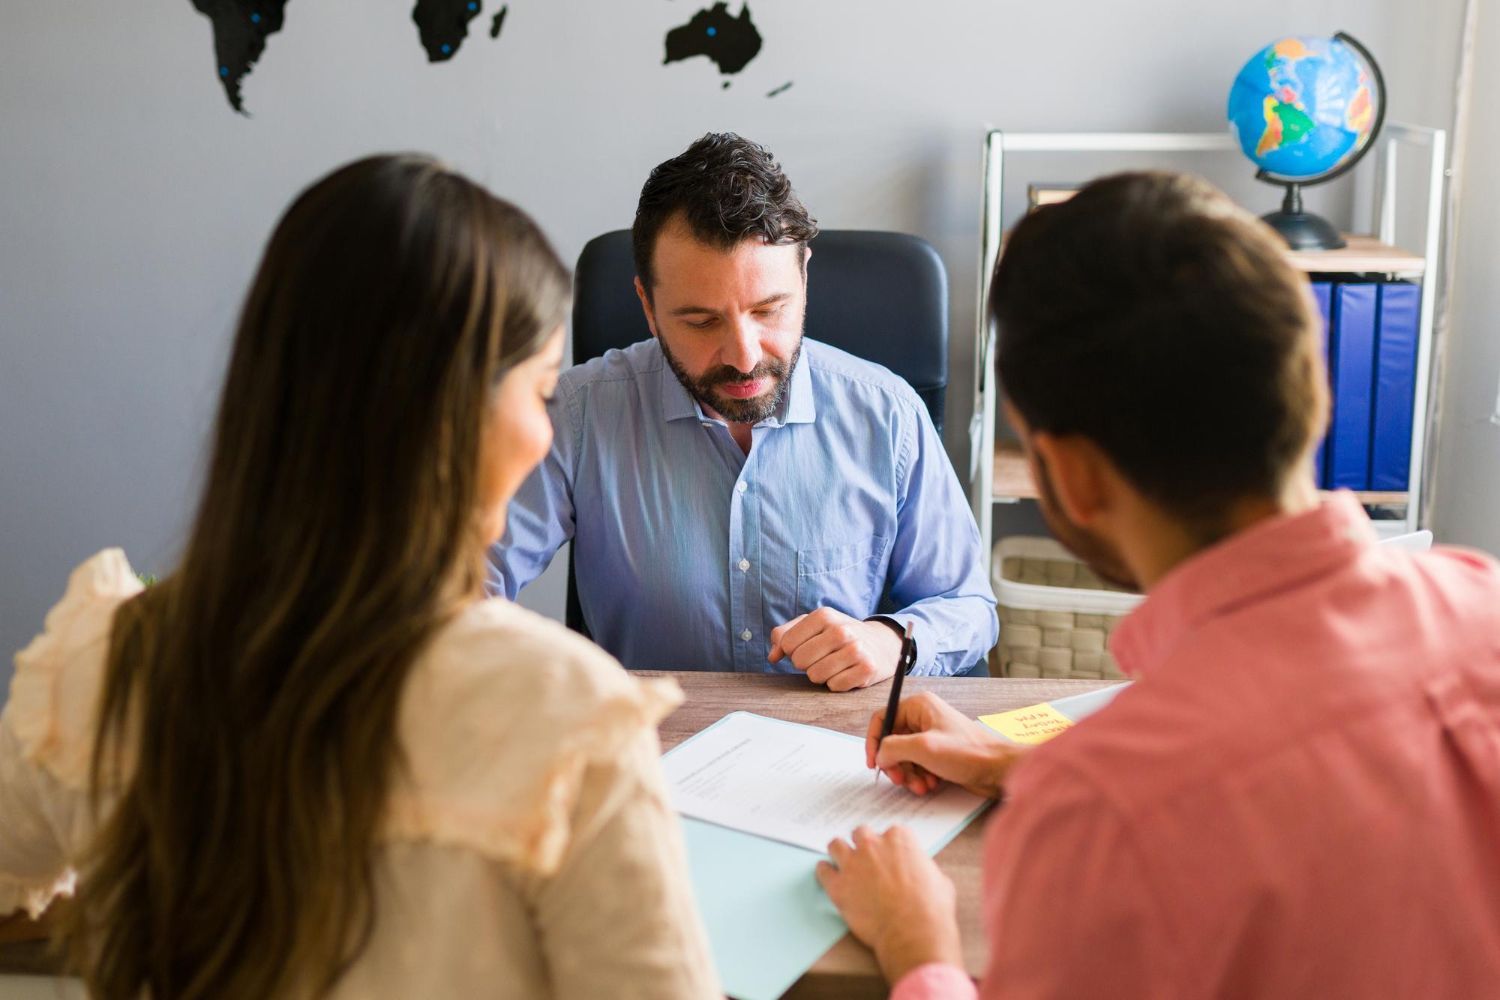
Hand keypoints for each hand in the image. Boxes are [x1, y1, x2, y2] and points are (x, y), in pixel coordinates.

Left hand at [768, 608, 902, 691]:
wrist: (881, 643)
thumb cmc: (838, 634)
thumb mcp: (812, 625)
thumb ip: (785, 635)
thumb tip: (773, 656)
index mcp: (824, 615)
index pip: (788, 644)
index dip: (792, 651)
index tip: (806, 647)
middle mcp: (841, 630)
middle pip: (800, 661)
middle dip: (806, 664)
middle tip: (821, 657)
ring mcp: (856, 649)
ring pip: (816, 676)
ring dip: (821, 675)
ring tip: (834, 665)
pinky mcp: (867, 669)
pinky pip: (835, 686)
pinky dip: (837, 683)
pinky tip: (846, 672)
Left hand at [816, 825, 962, 984]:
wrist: (913, 932)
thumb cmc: (931, 909)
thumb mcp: (940, 879)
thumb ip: (924, 868)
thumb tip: (922, 872)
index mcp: (899, 839)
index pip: (891, 832)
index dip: (890, 846)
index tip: (890, 856)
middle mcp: (873, 844)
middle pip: (860, 833)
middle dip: (863, 844)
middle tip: (866, 859)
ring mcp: (853, 863)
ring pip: (836, 845)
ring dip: (839, 852)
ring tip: (843, 863)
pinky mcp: (838, 885)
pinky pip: (822, 870)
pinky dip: (824, 872)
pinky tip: (827, 876)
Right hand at [866, 691, 1022, 798]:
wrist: (999, 769)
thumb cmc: (967, 752)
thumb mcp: (924, 748)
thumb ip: (893, 748)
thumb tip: (880, 756)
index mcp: (919, 705)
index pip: (882, 718)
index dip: (874, 741)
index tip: (874, 763)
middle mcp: (923, 717)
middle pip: (892, 741)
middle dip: (895, 764)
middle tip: (900, 780)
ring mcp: (932, 735)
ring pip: (904, 756)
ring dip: (909, 774)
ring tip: (921, 787)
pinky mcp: (939, 752)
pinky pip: (918, 765)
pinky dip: (920, 777)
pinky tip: (931, 785)